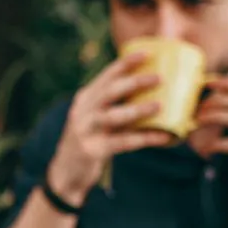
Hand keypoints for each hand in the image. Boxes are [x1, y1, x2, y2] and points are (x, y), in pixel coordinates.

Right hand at [47, 51, 174, 204]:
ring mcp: (86, 131)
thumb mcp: (95, 120)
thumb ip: (115, 108)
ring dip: (138, 110)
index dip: (126, 63)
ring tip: (160, 106)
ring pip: (114, 116)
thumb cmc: (89, 142)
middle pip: (109, 91)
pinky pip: (122, 142)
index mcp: (85, 99)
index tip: (148, 54)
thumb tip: (155, 97)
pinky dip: (144, 138)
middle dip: (134, 82)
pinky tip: (162, 137)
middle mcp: (83, 111)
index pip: (106, 76)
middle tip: (159, 78)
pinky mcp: (93, 150)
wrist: (65, 173)